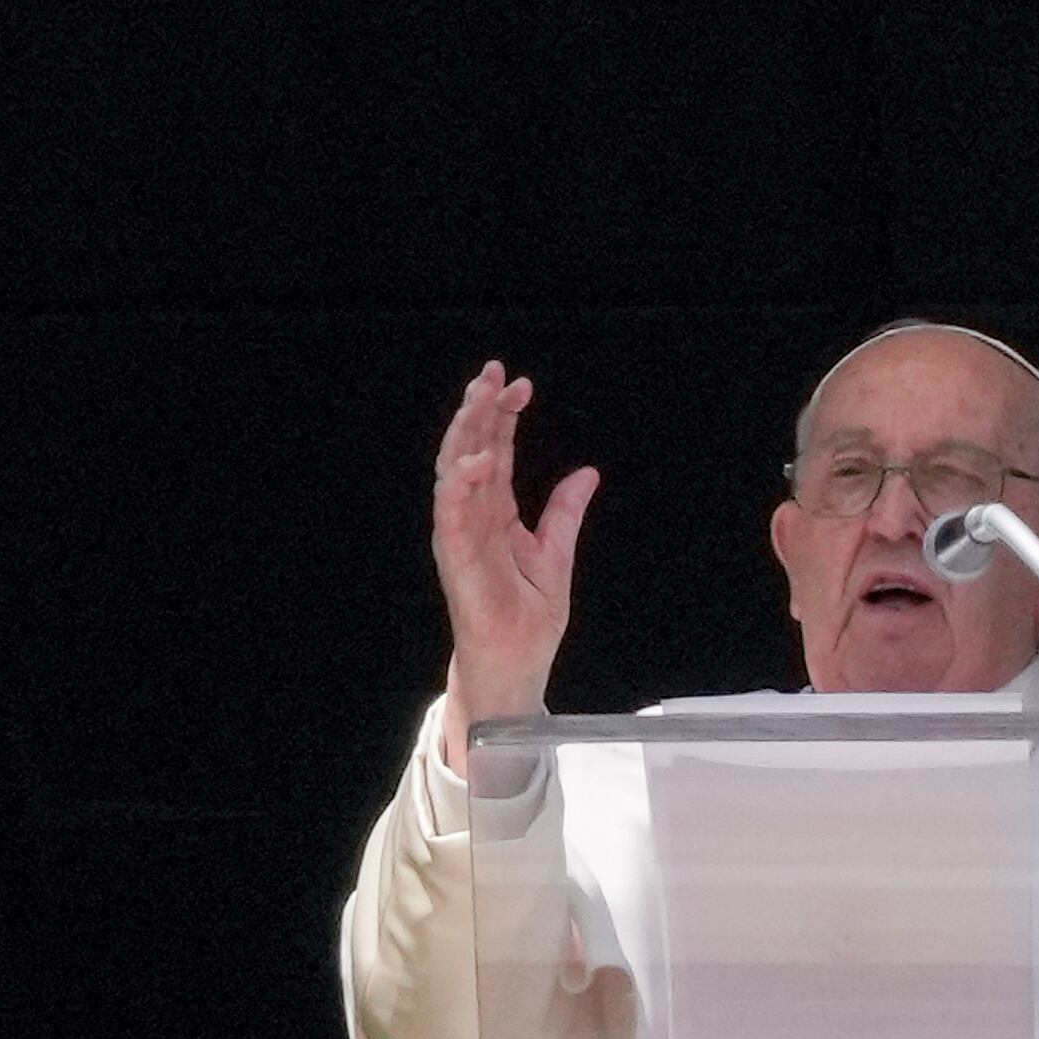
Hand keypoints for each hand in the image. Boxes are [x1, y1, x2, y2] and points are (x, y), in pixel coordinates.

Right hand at [433, 362, 598, 775]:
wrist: (518, 666)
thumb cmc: (528, 619)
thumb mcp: (556, 555)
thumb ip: (564, 512)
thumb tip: (587, 472)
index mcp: (496, 514)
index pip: (496, 453)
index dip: (503, 416)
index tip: (520, 383)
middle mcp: (473, 518)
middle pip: (471, 451)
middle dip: (478, 410)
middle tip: (492, 373)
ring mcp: (461, 537)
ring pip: (453, 472)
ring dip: (464, 434)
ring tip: (478, 399)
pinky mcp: (457, 560)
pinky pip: (451, 516)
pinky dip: (460, 485)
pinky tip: (475, 458)